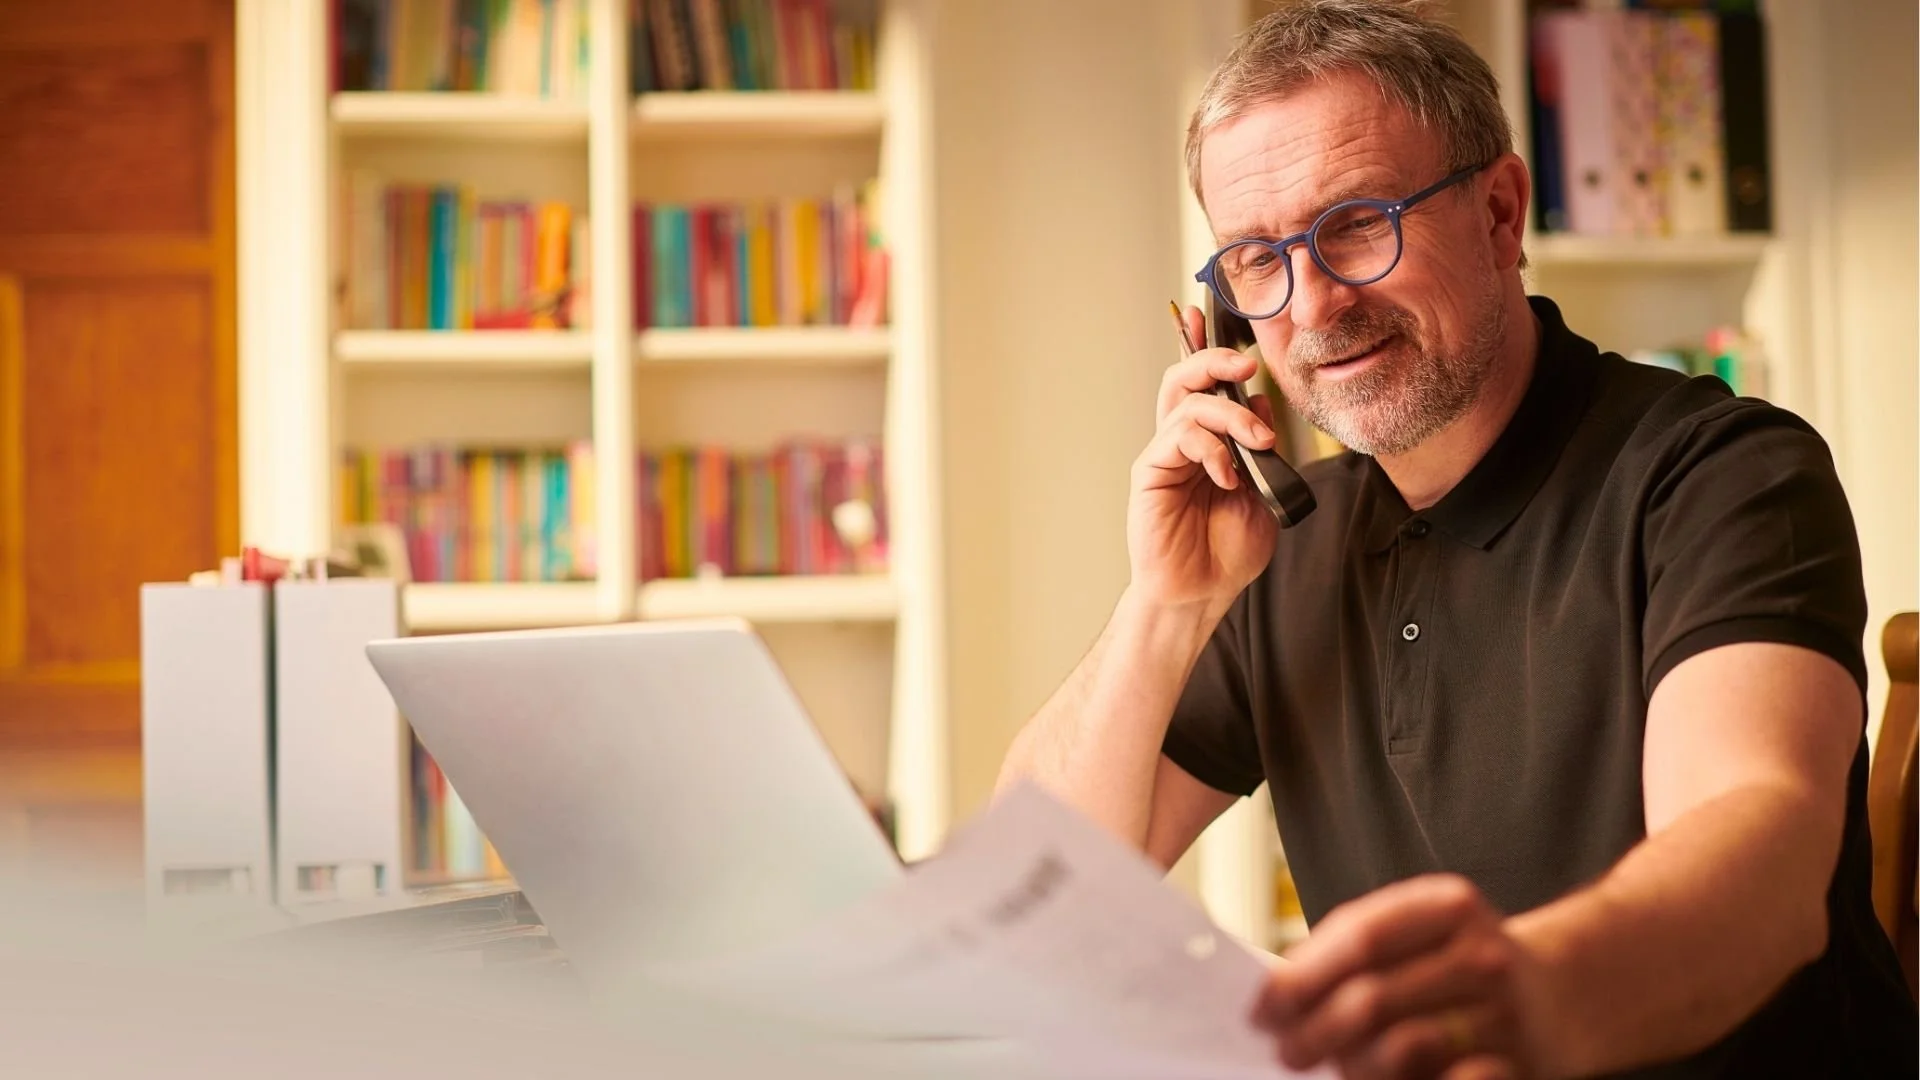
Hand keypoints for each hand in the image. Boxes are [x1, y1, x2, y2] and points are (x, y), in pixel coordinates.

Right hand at [1127, 305, 1280, 613]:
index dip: (1203, 348)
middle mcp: (1182, 442)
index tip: (1208, 316)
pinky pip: (1179, 438)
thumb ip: (1261, 449)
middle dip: (1214, 359)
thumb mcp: (1262, 491)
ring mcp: (1164, 455)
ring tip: (1257, 443)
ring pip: (1187, 403)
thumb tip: (1262, 405)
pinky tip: (1228, 478)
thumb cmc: (1227, 551)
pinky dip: (1211, 450)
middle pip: (1185, 378)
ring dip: (1230, 414)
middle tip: (1246, 365)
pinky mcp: (1151, 472)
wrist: (1201, 593)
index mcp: (1208, 442)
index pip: (1204, 385)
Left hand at [1251, 875, 1549, 1079]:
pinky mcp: (1519, 1064)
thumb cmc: (1464, 962)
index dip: (1300, 977)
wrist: (1566, 992)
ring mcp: (1505, 1011)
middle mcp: (1482, 953)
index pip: (1358, 938)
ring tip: (1333, 1068)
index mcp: (1449, 906)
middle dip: (1313, 1031)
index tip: (1262, 1008)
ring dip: (1353, 1065)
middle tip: (1286, 1051)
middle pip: (1371, 997)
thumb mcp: (1423, 931)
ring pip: (1402, 1047)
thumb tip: (1280, 997)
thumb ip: (1358, 950)